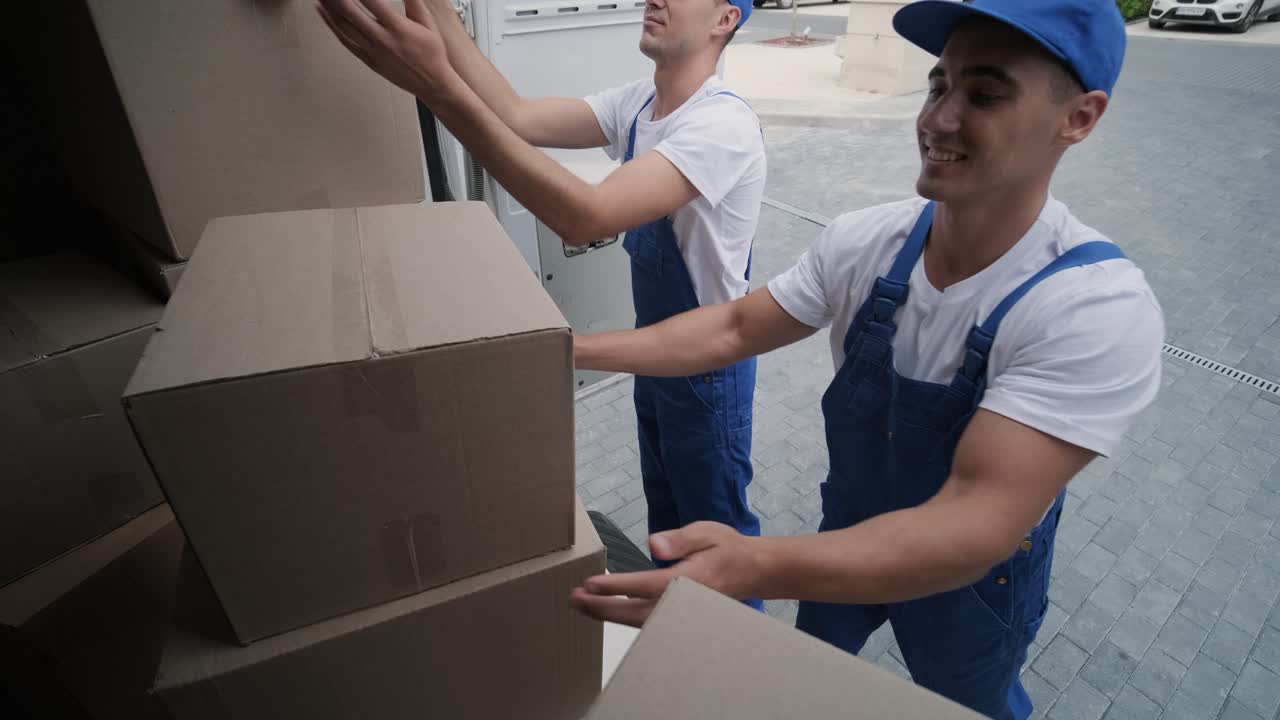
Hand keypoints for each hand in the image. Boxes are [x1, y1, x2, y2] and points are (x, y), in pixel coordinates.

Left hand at [316, 0, 457, 102]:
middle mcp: (383, 40)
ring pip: (343, 26)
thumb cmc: (432, 54)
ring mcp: (373, 51)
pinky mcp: (368, 60)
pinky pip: (345, 41)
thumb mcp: (428, 24)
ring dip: (329, 8)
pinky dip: (332, 25)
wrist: (432, 84)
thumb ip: (414, 2)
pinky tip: (324, 12)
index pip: (372, 2)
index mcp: (399, 28)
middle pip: (350, 13)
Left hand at [569, 521, 762, 626]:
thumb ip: (680, 539)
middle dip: (603, 607)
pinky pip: (646, 621)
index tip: (591, 584)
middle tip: (573, 598)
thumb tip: (653, 543)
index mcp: (692, 578)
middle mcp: (685, 601)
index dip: (618, 586)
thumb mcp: (706, 532)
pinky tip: (602, 609)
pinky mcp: (678, 616)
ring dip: (607, 614)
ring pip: (639, 621)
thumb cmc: (726, 548)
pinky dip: (621, 616)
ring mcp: (682, 613)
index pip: (649, 585)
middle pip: (638, 611)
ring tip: (579, 604)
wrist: (751, 571)